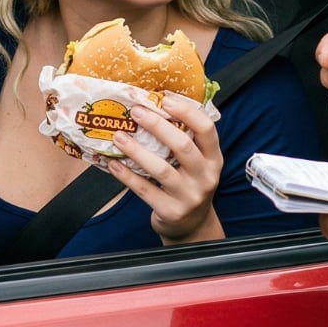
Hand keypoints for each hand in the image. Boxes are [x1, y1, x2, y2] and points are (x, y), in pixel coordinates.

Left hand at [99, 92, 225, 244]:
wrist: (192, 227)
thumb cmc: (189, 185)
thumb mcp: (198, 164)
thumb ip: (185, 140)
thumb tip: (155, 106)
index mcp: (214, 159)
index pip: (207, 130)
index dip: (187, 112)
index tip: (165, 99)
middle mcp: (206, 177)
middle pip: (183, 146)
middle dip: (157, 126)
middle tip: (135, 111)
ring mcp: (189, 197)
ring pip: (161, 169)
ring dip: (137, 150)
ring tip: (118, 136)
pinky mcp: (171, 212)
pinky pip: (145, 190)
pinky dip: (127, 176)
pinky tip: (114, 163)